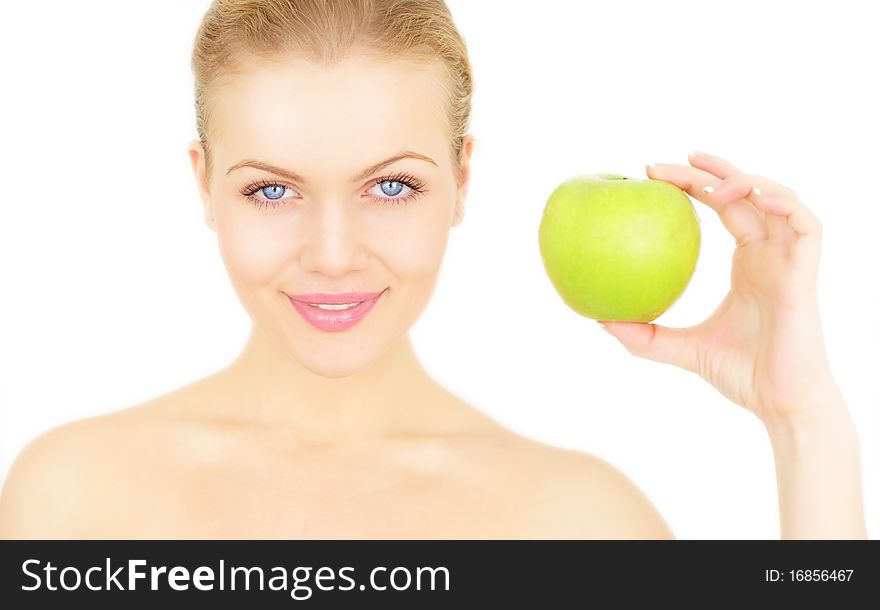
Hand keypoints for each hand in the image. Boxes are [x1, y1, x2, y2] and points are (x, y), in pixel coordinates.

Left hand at [598, 151, 845, 429]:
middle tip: (664, 164)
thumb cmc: (740, 375)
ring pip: (778, 198)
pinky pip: (806, 226)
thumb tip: (598, 318)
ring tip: (706, 181)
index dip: (694, 184)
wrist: (780, 403)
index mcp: (747, 262)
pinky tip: (753, 198)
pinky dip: (784, 204)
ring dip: (745, 180)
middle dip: (709, 170)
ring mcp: (790, 260)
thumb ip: (643, 335)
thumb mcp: (679, 348)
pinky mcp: (806, 273)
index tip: (653, 174)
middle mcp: (770, 253)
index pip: (722, 207)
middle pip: (744, 193)